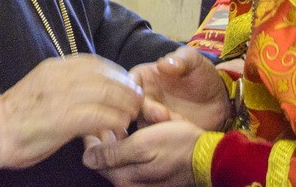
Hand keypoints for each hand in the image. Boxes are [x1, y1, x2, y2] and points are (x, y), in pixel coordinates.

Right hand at [0, 55, 142, 169]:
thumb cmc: (18, 116)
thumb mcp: (43, 88)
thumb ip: (66, 86)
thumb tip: (92, 94)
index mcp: (55, 67)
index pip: (96, 63)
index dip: (117, 73)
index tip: (127, 85)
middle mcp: (60, 76)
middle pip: (105, 76)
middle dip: (126, 89)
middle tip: (136, 102)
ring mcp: (62, 96)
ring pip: (106, 93)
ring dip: (123, 105)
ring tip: (130, 116)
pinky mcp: (63, 118)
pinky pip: (98, 115)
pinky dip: (113, 121)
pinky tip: (118, 128)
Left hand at [83, 120, 201, 186]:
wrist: (209, 156)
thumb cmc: (178, 145)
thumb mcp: (143, 145)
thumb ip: (113, 153)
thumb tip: (86, 158)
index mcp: (123, 177)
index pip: (93, 156)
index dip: (91, 134)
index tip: (94, 117)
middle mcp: (129, 182)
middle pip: (106, 155)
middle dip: (108, 133)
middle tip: (114, 114)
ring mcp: (141, 179)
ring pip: (121, 153)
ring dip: (122, 135)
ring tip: (131, 119)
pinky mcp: (152, 174)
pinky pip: (135, 156)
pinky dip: (136, 141)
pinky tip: (144, 128)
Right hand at [131, 46, 230, 129]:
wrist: (220, 100)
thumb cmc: (203, 75)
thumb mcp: (194, 61)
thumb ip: (181, 59)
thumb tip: (163, 64)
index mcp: (145, 77)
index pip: (128, 82)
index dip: (130, 90)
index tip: (141, 97)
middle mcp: (145, 97)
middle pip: (131, 106)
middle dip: (146, 111)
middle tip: (164, 115)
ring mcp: (152, 117)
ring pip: (142, 124)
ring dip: (156, 126)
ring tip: (178, 123)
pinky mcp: (162, 133)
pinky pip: (155, 138)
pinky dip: (165, 137)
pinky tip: (182, 131)